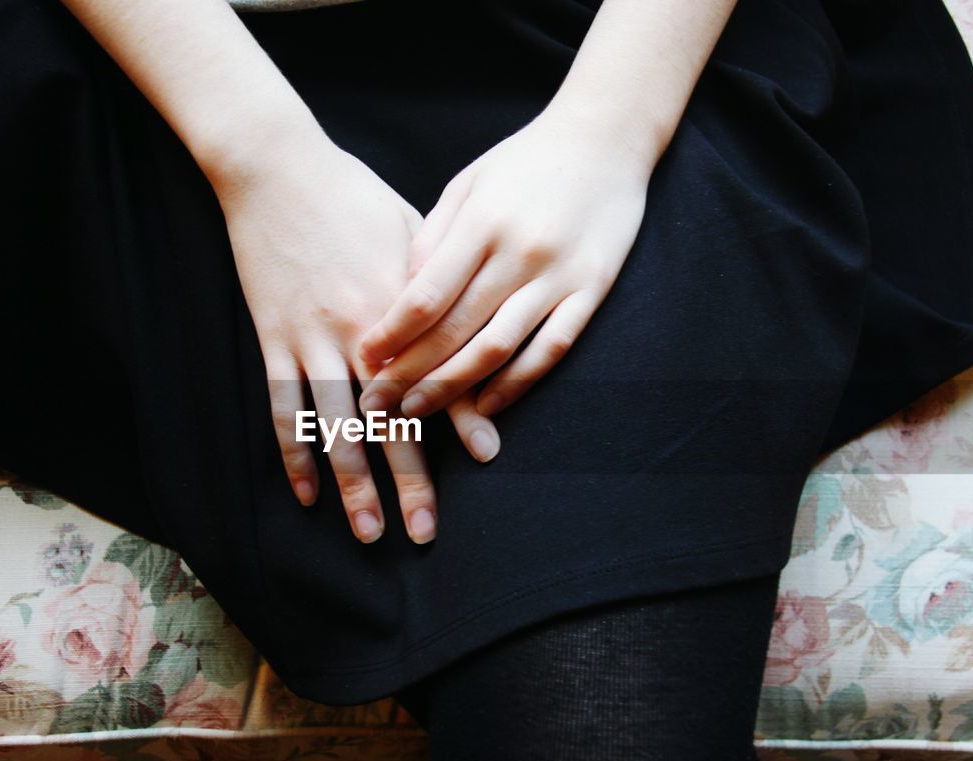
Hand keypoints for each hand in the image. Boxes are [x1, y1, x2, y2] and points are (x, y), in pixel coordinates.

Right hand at [214, 138, 499, 543]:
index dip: (460, 419)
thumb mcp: (411, 235)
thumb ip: (439, 291)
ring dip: (352, 484)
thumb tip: (473, 335)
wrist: (277, 168)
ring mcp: (310, 338)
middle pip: (388, 419)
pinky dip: (294, 454)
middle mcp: (359, 330)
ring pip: (334, 426)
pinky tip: (306, 495)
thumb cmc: (355, 198)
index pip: (438, 373)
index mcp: (403, 304)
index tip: (486, 461)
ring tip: (366, 532)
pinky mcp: (272, 338)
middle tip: (423, 532)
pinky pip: (282, 408)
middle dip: (407, 481)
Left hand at [355, 107, 651, 419]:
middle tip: (377, 403)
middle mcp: (520, 251)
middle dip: (410, 372)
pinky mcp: (592, 290)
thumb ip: (434, 237)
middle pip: (456, 329)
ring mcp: (560, 275)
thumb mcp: (469, 183)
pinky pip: (550, 349)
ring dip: (453, 387)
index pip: (426, 294)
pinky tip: (484, 404)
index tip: (364, 359)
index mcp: (483, 220)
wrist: (607, 137)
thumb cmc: (527, 161)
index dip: (391, 333)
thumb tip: (401, 296)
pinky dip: (516, 383)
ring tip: (418, 411)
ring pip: (499, 347)